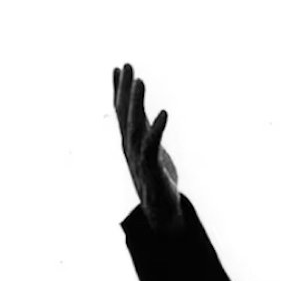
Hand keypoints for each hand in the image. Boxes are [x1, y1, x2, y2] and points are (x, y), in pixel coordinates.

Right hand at [112, 63, 182, 230]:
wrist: (159, 214)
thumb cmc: (155, 183)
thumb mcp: (148, 153)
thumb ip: (145, 132)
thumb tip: (144, 115)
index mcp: (129, 143)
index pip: (121, 112)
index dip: (118, 90)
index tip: (117, 68)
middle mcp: (130, 148)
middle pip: (125, 114)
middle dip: (125, 90)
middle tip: (127, 65)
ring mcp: (138, 159)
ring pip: (135, 126)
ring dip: (136, 103)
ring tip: (140, 81)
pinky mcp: (151, 170)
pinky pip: (152, 146)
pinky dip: (156, 129)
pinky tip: (164, 113)